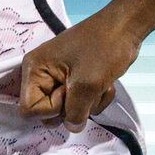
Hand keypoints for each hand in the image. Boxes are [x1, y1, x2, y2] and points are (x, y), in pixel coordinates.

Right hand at [12, 10, 143, 126]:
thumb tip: (73, 127)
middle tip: (84, 88)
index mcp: (35, 69)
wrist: (125, 28)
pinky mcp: (75, 81)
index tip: (69, 92)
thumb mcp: (87, 84)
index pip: (29, 110)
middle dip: (72, 108)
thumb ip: (76, 113)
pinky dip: (95, 98)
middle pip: (47, 112)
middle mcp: (42, 74)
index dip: (52, 109)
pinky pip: (81, 104)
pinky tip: (103, 83)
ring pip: (68, 110)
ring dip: (88, 103)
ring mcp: (59, 78)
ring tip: (98, 83)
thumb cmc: (104, 47)